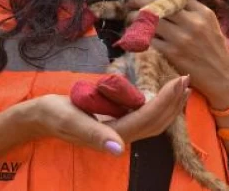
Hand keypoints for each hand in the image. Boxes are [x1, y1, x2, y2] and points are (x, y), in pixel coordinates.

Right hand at [16, 75, 189, 153]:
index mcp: (115, 136)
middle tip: (186, 78)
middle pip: (157, 122)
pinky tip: (163, 94)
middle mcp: (122, 138)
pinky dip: (158, 106)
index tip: (178, 80)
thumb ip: (95, 135)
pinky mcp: (118, 125)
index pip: (149, 118)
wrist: (42, 117)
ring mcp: (121, 133)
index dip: (166, 100)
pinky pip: (145, 118)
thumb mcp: (72, 121)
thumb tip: (118, 150)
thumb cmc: (55, 114)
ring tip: (182, 86)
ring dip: (170, 104)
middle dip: (174, 101)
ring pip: (154, 123)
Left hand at [125, 0, 228, 109]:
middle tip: (128, 1)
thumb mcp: (210, 24)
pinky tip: (135, 35)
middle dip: (139, 0)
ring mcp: (181, 37)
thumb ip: (192, 11)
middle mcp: (193, 22)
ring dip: (135, 18)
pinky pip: (150, 39)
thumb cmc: (214, 49)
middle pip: (160, 4)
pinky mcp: (172, 53)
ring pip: (151, 21)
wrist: (221, 75)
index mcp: (203, 12)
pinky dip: (140, 35)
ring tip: (129, 18)